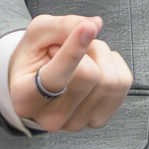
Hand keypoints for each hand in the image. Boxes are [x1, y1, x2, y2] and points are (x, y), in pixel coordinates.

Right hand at [10, 13, 133, 131]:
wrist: (34, 86)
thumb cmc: (33, 59)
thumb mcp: (37, 34)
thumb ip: (63, 26)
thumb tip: (95, 24)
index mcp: (26, 97)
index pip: (55, 77)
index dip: (74, 50)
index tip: (87, 27)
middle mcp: (50, 117)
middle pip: (89, 75)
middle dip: (88, 47)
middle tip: (70, 46)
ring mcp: (75, 123)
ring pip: (110, 81)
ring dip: (101, 56)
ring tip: (82, 58)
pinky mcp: (97, 121)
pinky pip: (123, 84)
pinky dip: (113, 66)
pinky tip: (95, 66)